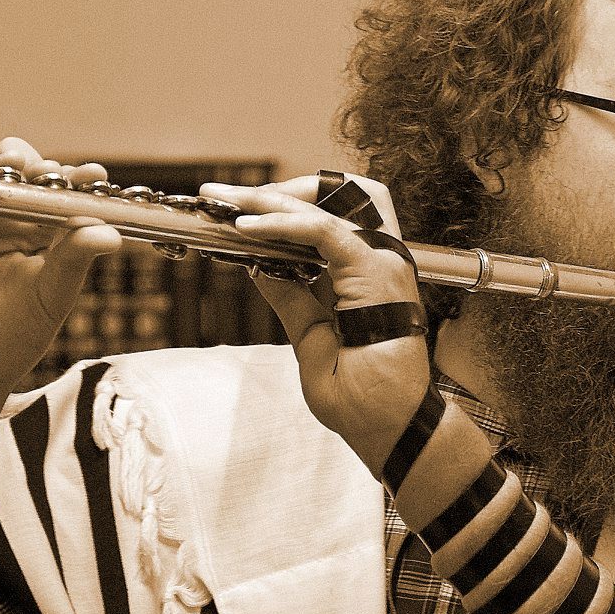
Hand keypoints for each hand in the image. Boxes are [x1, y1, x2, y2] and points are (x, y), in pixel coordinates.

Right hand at [0, 138, 122, 398]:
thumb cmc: (11, 338)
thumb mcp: (49, 299)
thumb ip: (72, 262)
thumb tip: (110, 235)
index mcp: (33, 232)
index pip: (53, 195)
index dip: (71, 180)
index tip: (91, 173)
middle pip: (9, 177)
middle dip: (26, 164)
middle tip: (40, 167)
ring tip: (4, 167)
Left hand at [201, 173, 429, 473]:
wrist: (387, 426)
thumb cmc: (360, 395)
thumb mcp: (309, 336)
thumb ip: (289, 296)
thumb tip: (259, 266)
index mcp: (365, 273)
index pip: (328, 216)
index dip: (282, 206)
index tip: (232, 210)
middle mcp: (378, 259)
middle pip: (336, 193)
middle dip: (280, 188)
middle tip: (227, 196)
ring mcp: (382, 262)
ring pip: (330, 200)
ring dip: (275, 195)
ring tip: (231, 201)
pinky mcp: (376, 272)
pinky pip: (322, 231)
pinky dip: (281, 223)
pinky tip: (246, 228)